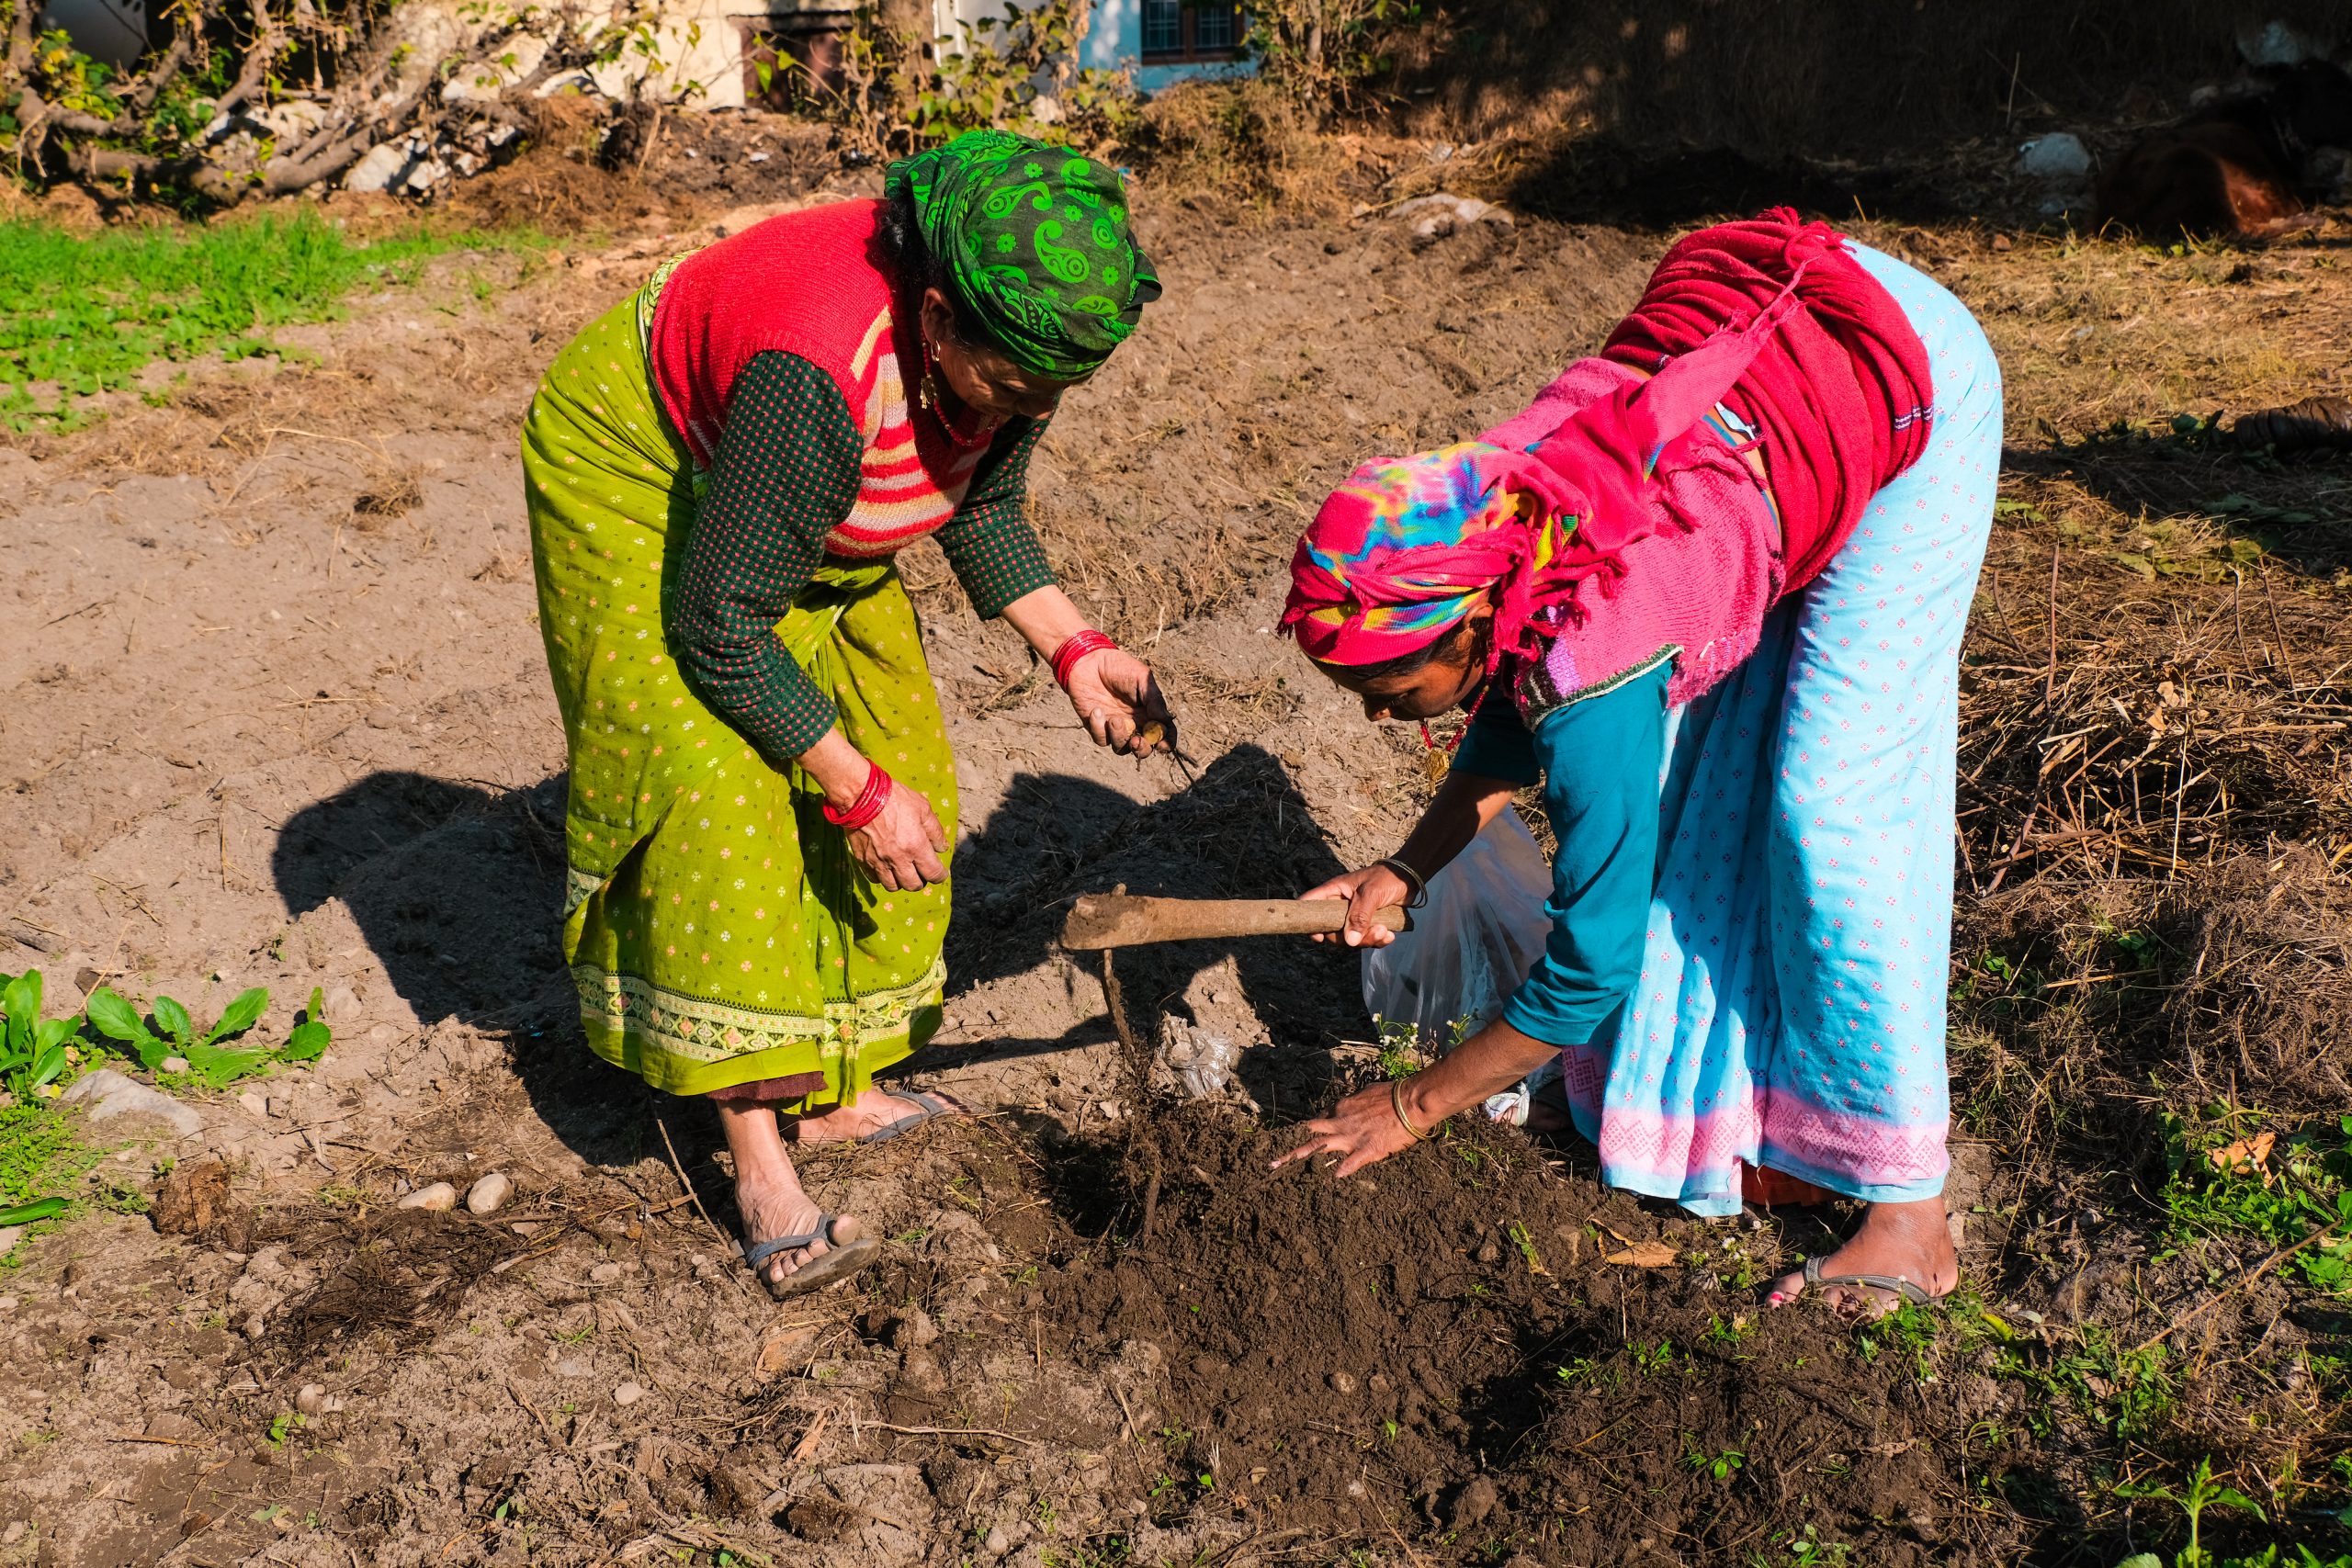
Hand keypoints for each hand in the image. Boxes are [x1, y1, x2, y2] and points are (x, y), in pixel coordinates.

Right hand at [846, 779, 948, 891]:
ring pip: (893, 886)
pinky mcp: (863, 860)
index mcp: (916, 846)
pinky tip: (885, 866)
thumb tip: (942, 847)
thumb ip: (934, 830)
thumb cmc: (894, 798)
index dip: (940, 875)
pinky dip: (881, 877)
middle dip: (921, 880)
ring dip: (901, 881)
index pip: (933, 873)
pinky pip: (874, 879)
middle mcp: (898, 859)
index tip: (940, 873)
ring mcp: (879, 861)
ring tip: (902, 870)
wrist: (861, 795)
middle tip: (920, 871)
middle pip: (913, 885)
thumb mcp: (922, 808)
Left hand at [1065, 647, 1173, 755]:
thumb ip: (1154, 699)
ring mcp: (1115, 727)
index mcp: (1149, 712)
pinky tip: (1096, 711)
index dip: (1166, 742)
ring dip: (1119, 737)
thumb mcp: (1142, 678)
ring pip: (1121, 748)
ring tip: (1114, 719)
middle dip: (1142, 749)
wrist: (1089, 661)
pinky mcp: (1097, 727)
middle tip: (1137, 741)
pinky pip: (1101, 739)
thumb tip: (1165, 720)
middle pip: (1143, 748)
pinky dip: (1099, 728)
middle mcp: (1134, 723)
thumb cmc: (1119, 666)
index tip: (1164, 745)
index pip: (1163, 733)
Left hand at [1271, 1079, 1423, 1177]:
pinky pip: (1350, 1164)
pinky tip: (1333, 1179)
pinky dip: (1342, 1171)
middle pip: (1309, 1133)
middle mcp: (1340, 1122)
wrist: (1410, 1102)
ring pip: (1317, 1148)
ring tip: (1279, 1166)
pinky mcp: (1365, 1149)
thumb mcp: (1368, 1093)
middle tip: (1273, 1160)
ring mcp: (1350, 1138)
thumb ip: (1357, 1101)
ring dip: (1297, 1157)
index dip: (1315, 1130)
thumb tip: (1355, 1104)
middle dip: (1290, 1146)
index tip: (1308, 1138)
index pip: (1322, 1121)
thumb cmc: (1392, 1094)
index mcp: (1341, 1108)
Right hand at [1299, 864, 1409, 947]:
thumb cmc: (1386, 878)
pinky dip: (1378, 940)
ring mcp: (1354, 915)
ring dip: (1368, 939)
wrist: (1410, 878)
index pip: (1310, 904)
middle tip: (1372, 932)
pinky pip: (1366, 939)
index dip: (1309, 921)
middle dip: (1350, 937)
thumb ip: (1359, 916)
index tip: (1319, 937)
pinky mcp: (1368, 924)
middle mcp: (1341, 905)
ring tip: (1385, 932)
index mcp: (1335, 891)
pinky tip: (1390, 935)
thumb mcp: (1371, 894)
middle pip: (1332, 930)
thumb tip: (1349, 941)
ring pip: (1351, 938)